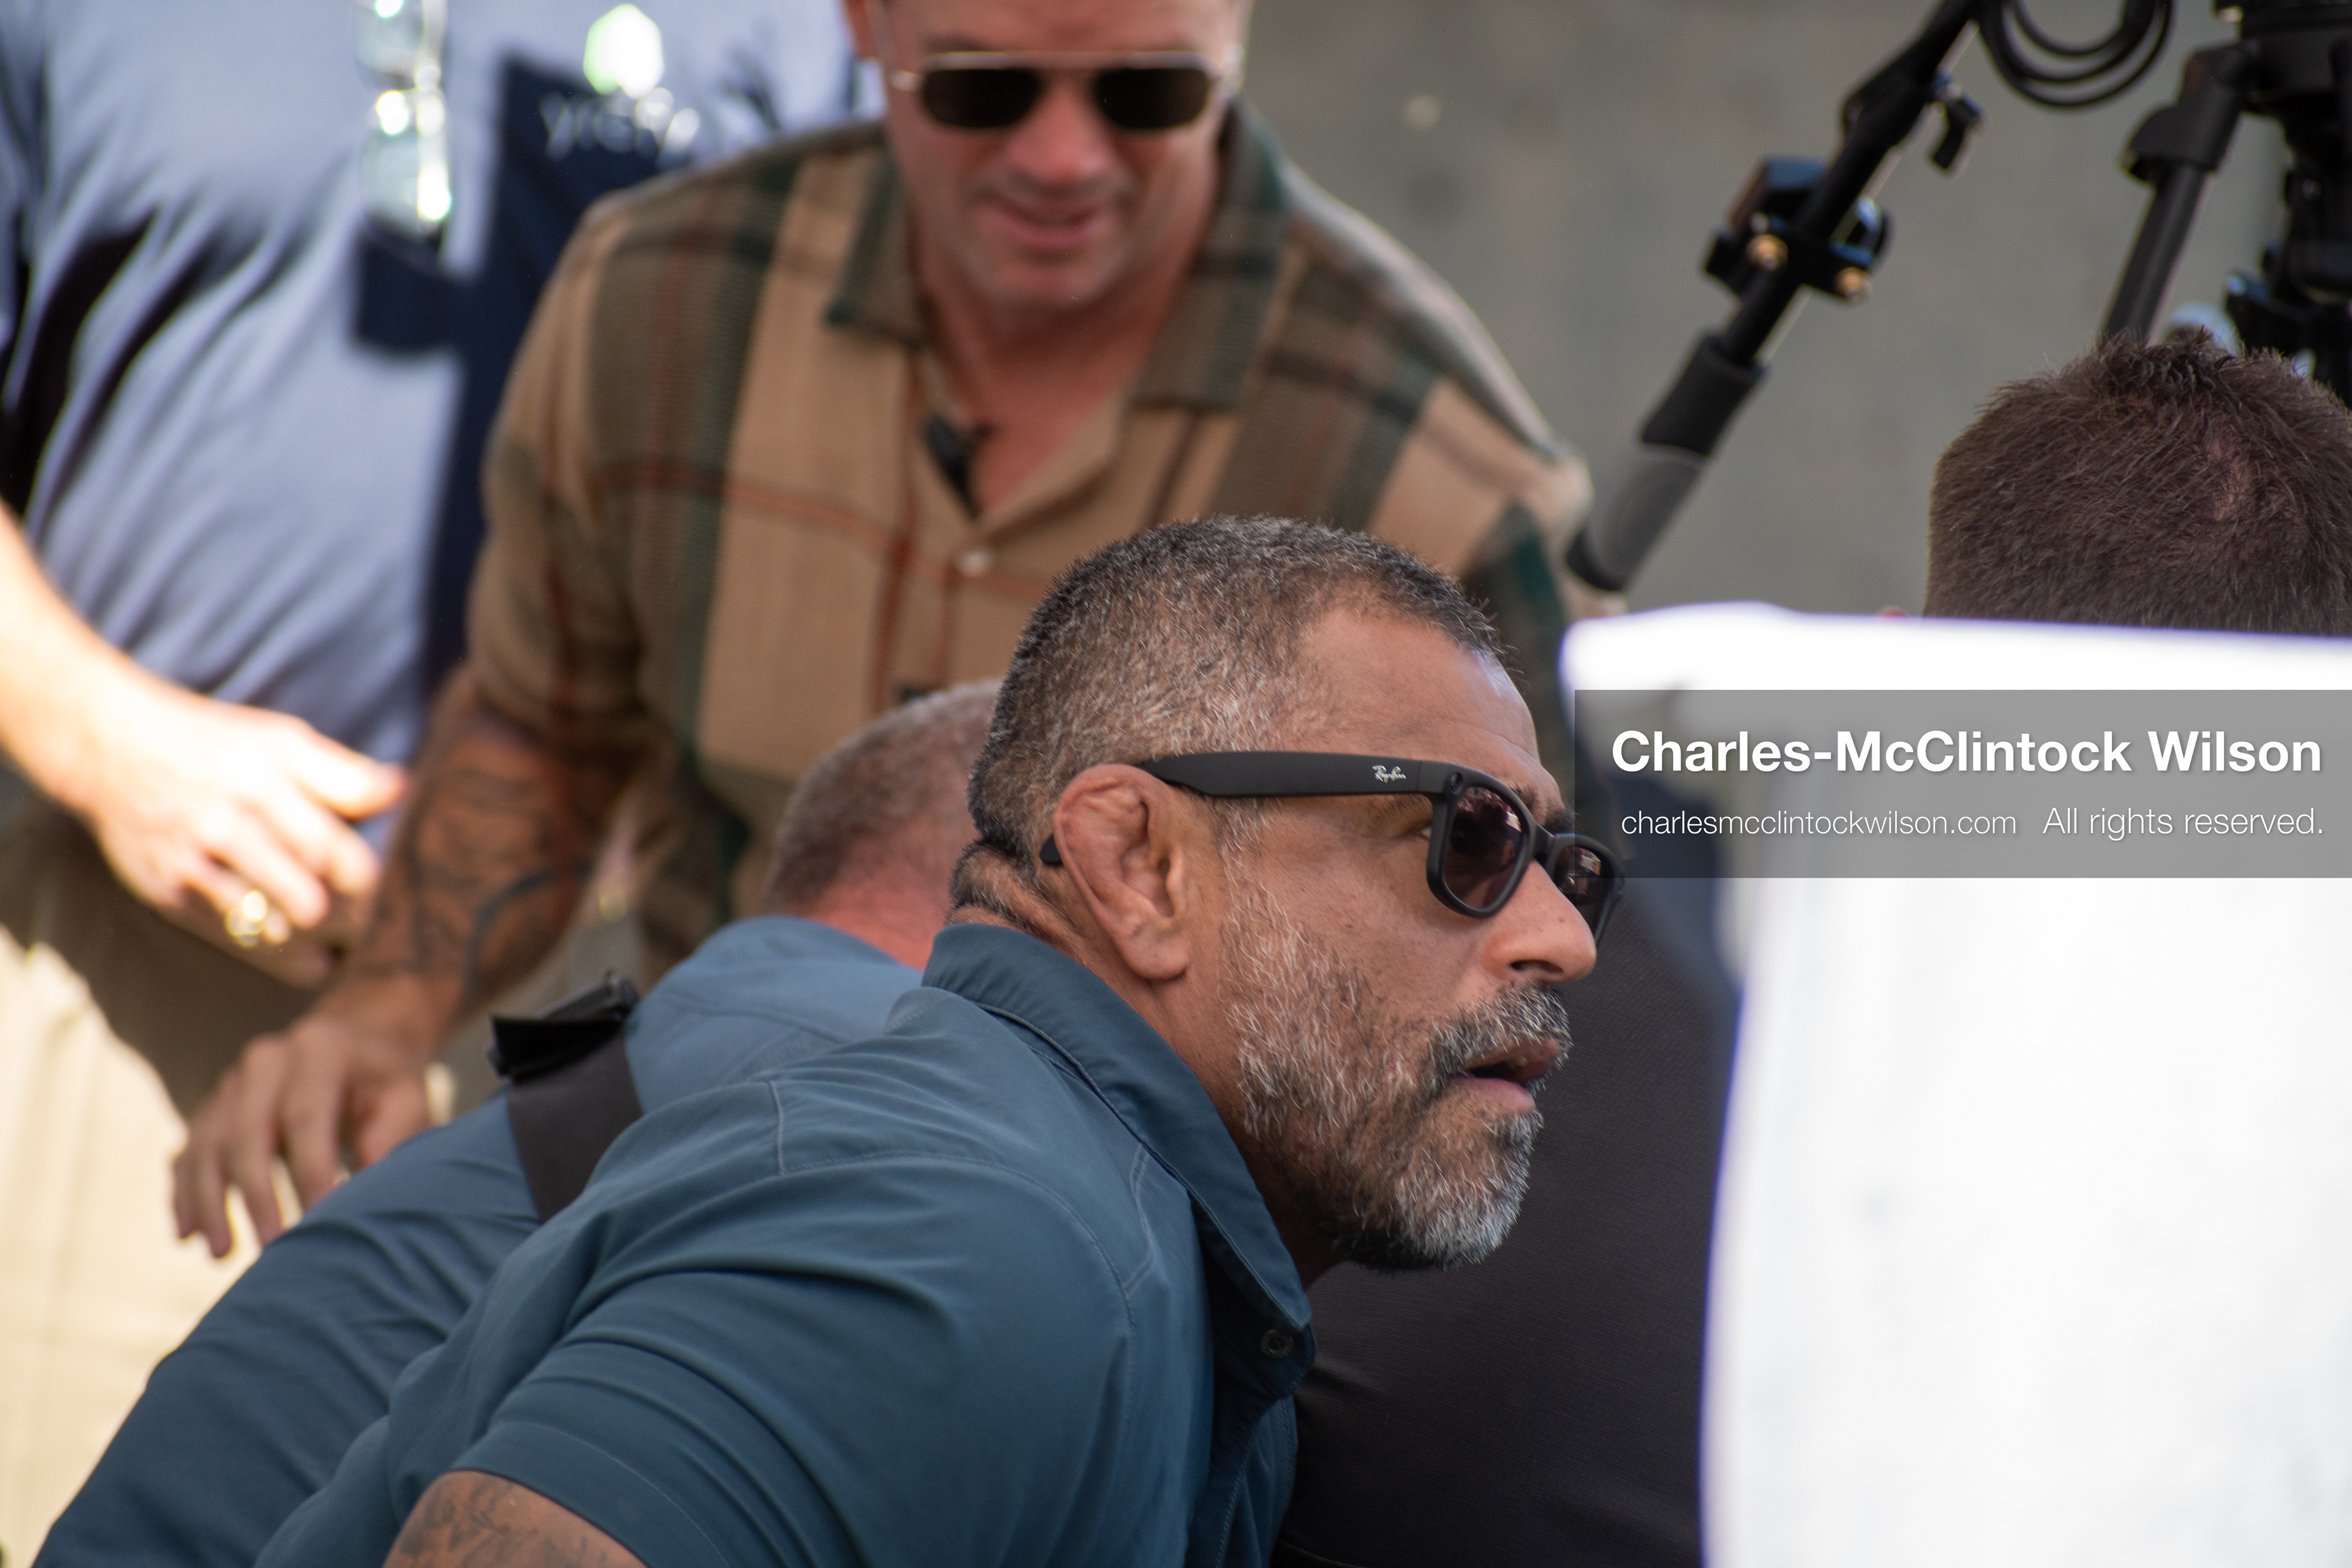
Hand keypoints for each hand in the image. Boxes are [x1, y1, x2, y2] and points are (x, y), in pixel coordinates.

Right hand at [69, 679, 404, 984]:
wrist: (111, 749)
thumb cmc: (215, 744)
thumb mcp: (279, 739)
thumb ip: (341, 772)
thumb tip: (401, 789)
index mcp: (262, 787)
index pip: (334, 854)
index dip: (371, 884)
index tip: (391, 891)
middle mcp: (226, 830)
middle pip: (310, 902)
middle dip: (351, 922)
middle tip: (375, 923)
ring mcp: (194, 869)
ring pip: (274, 932)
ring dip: (320, 945)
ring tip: (349, 943)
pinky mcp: (171, 897)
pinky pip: (236, 943)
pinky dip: (281, 956)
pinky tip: (312, 958)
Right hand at [172, 1004, 433, 1255]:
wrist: (354, 1042)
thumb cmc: (384, 1082)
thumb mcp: (405, 1098)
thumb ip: (390, 1138)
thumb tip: (363, 1196)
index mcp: (318, 1051)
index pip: (305, 1115)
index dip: (309, 1171)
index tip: (320, 1220)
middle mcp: (266, 1062)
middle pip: (245, 1131)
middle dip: (255, 1195)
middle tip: (271, 1248)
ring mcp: (232, 1083)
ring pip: (206, 1144)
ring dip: (209, 1202)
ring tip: (222, 1253)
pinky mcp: (213, 1108)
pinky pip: (188, 1152)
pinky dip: (185, 1194)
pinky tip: (187, 1234)